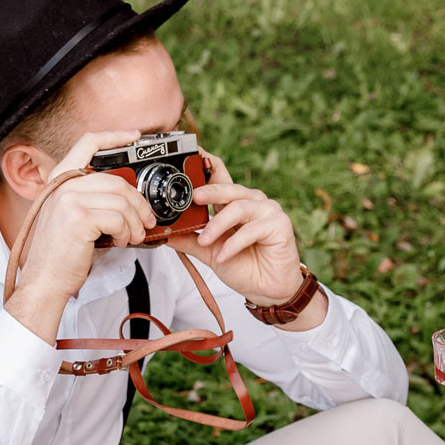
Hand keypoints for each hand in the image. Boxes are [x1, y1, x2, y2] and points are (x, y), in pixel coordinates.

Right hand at [3, 129, 154, 339]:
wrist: (45, 280)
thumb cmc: (61, 254)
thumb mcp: (72, 217)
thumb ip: (91, 198)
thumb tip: (128, 195)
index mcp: (60, 179)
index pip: (87, 143)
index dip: (114, 135)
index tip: (135, 135)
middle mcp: (62, 184)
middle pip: (116, 180)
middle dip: (138, 202)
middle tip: (147, 220)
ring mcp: (68, 199)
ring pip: (121, 200)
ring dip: (135, 222)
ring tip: (134, 237)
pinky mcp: (78, 217)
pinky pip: (118, 217)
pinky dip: (127, 232)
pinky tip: (121, 242)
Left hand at [192, 156, 314, 314]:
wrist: (267, 290)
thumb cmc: (245, 267)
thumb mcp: (210, 252)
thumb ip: (190, 240)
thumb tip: (164, 233)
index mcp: (234, 203)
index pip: (220, 176)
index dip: (207, 163)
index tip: (192, 155)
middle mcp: (252, 201)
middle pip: (229, 187)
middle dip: (211, 191)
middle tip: (195, 197)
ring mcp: (268, 210)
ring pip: (239, 208)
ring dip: (218, 225)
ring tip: (205, 241)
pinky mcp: (280, 224)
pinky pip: (252, 229)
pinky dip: (235, 243)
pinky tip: (225, 255)